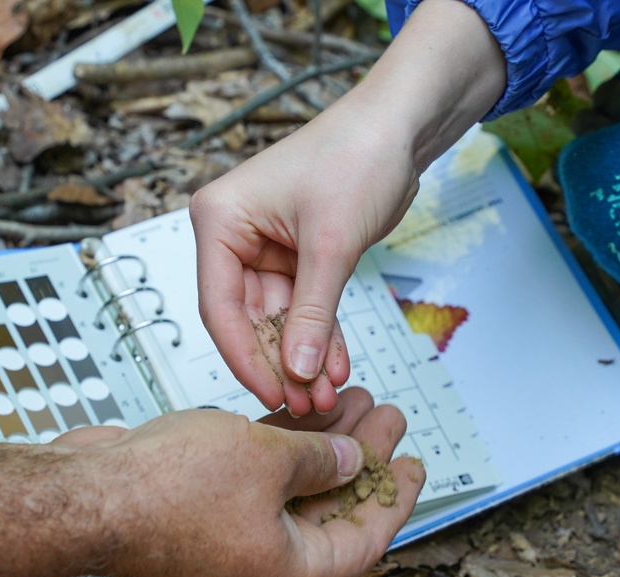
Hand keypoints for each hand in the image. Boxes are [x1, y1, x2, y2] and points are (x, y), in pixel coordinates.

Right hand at [69, 386, 425, 576]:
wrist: (83, 492)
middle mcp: (259, 563)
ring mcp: (228, 537)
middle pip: (330, 509)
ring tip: (352, 396)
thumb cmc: (166, 489)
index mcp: (284, 572)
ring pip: (293, 487)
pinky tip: (300, 406)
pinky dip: (281, 445)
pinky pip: (256, 478)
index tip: (415, 464)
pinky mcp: (200, 508)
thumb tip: (346, 459)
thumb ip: (317, 459)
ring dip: (323, 443)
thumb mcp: (265, 462)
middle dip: (360, 457)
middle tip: (387, 415)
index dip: (393, 500)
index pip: (362, 541)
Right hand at [189, 101, 419, 415]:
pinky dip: (322, 337)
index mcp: (219, 221)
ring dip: (304, 358)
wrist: (400, 127)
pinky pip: (305, 309)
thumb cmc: (356, 157)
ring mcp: (265, 249)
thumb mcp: (331, 244)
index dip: (245, 357)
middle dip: (281, 363)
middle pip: (248, 319)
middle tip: (307, 406)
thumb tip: (298, 372)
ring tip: (327, 397)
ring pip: (279, 320)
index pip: (219, 306)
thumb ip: (313, 313)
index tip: (272, 393)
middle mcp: (234, 236)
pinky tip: (338, 369)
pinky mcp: (297, 258)